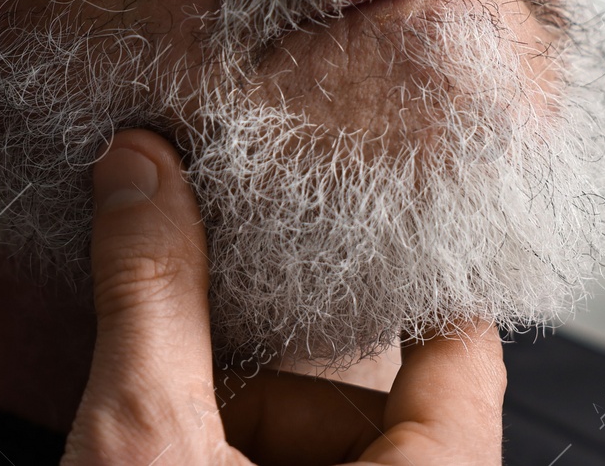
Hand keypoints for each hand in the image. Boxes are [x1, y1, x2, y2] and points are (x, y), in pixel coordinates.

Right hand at [65, 129, 505, 464]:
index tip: (353, 222)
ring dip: (247, 439)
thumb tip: (138, 169)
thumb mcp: (145, 445)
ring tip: (168, 455)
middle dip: (273, 389)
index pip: (466, 348)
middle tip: (187, 383)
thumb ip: (152, 296)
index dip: (403, 275)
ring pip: (339, 464)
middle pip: (381, 411)